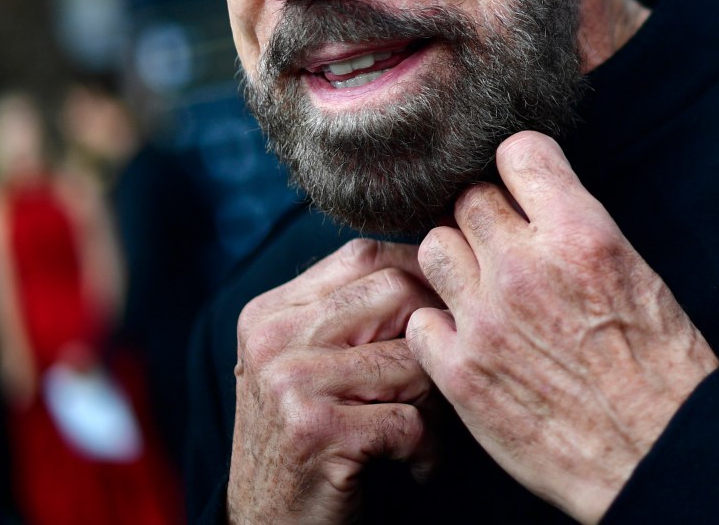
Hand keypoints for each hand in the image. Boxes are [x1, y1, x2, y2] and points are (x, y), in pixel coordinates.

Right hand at [228, 238, 441, 524]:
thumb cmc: (302, 435)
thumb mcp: (303, 361)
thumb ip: (345, 311)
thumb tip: (431, 262)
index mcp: (272, 312)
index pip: (363, 254)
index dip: (417, 268)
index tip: (446, 301)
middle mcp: (275, 338)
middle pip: (396, 292)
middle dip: (434, 331)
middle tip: (443, 370)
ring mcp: (291, 383)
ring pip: (412, 358)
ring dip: (436, 398)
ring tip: (429, 425)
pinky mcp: (316, 432)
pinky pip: (409, 420)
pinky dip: (428, 447)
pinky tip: (418, 463)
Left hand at [406, 131, 718, 524]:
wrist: (657, 456)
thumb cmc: (660, 367)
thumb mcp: (635, 270)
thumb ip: (575, 226)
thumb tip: (537, 197)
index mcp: (579, 234)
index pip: (518, 151)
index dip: (522, 166)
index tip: (524, 184)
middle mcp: (525, 267)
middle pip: (470, 199)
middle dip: (488, 216)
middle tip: (506, 244)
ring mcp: (485, 319)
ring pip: (435, 247)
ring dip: (457, 260)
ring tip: (482, 285)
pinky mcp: (460, 372)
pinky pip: (421, 317)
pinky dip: (441, 324)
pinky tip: (469, 336)